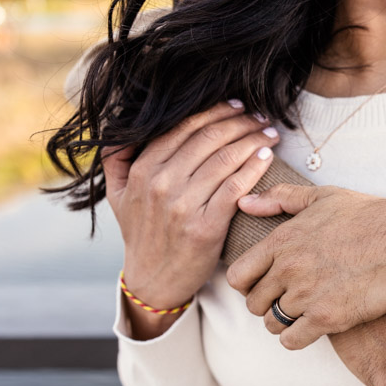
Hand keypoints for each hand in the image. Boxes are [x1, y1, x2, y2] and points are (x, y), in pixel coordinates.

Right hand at [104, 102, 278, 338]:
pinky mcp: (207, 227)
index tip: (235, 105)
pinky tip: (267, 156)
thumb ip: (116, 158)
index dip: (214, 111)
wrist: (153, 280)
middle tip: (259, 117)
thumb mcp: (116, 195)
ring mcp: (184, 206)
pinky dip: (255, 167)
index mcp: (142, 171)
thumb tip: (121, 122)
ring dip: (253, 140)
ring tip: (269, 133)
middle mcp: (161, 184)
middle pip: (209, 139)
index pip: (184, 127)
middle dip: (240, 122)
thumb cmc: (141, 233)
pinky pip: (236, 186)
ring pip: (226, 159)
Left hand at [226, 184, 385, 348]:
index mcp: (283, 240)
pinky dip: (299, 338)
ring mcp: (307, 294)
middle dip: (268, 305)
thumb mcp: (324, 197)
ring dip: (285, 322)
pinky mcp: (328, 317)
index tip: (267, 284)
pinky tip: (316, 326)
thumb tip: (244, 203)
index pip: (239, 276)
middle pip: (253, 304)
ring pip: (272, 324)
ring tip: (305, 314)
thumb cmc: (373, 216)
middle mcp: (289, 268)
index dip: (249, 284)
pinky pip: (292, 341)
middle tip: (290, 301)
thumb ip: (280, 199)